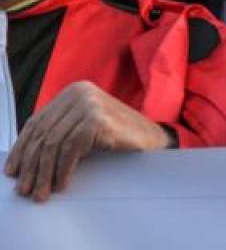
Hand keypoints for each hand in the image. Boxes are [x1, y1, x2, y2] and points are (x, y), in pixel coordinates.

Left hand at [3, 81, 173, 201]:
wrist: (153, 138)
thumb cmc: (118, 135)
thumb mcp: (83, 126)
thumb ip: (60, 130)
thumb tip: (24, 157)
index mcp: (72, 92)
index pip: (37, 122)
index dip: (21, 150)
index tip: (12, 172)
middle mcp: (79, 93)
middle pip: (44, 134)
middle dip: (32, 166)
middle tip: (26, 189)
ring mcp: (89, 104)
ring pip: (54, 143)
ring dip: (45, 172)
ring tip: (42, 192)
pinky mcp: (98, 120)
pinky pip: (71, 149)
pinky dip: (63, 169)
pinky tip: (62, 183)